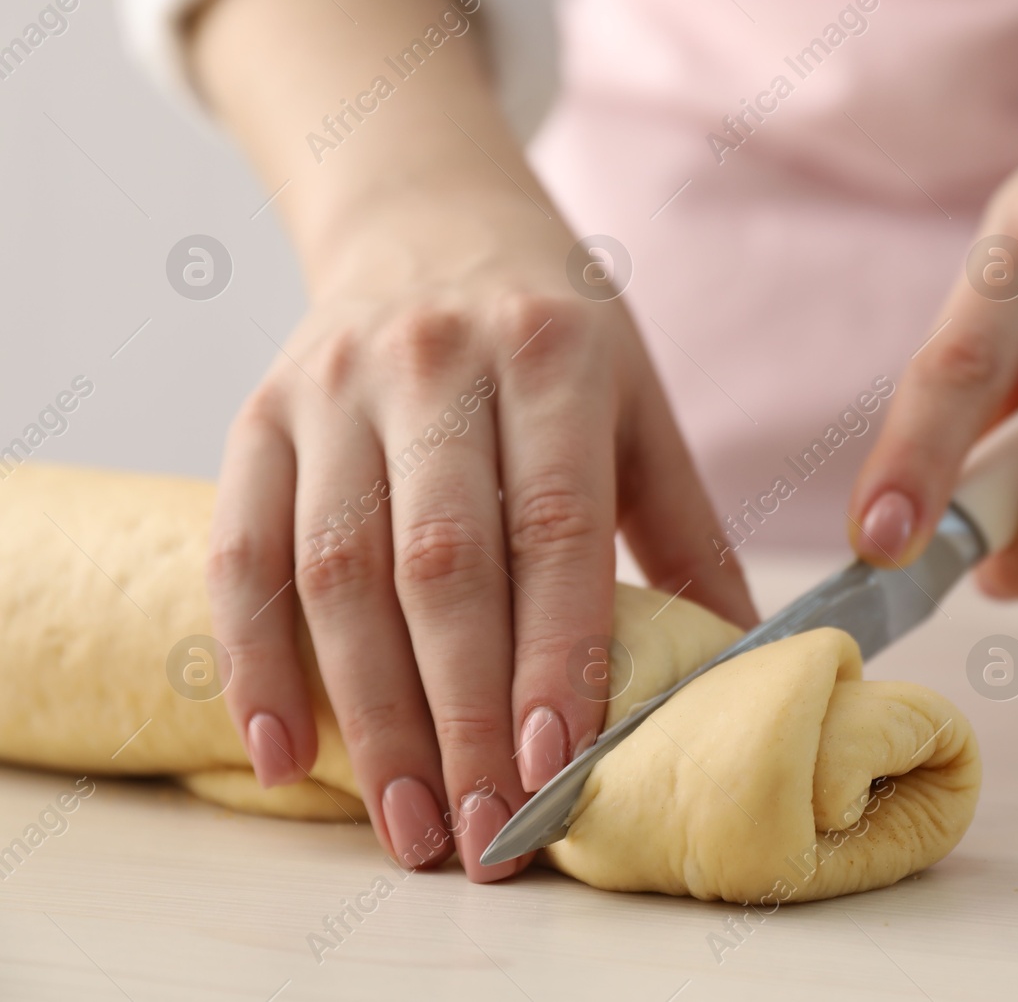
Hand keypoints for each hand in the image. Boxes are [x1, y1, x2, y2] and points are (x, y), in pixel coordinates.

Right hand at [205, 187, 757, 879]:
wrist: (427, 221)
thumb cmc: (554, 329)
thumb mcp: (638, 403)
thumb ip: (684, 530)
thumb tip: (742, 661)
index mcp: (552, 354)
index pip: (555, 525)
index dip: (555, 651)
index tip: (555, 765)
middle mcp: (435, 364)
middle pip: (441, 564)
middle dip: (464, 713)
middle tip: (482, 833)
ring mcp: (335, 389)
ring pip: (337, 570)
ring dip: (369, 711)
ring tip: (407, 820)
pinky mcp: (260, 416)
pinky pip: (240, 549)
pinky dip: (255, 660)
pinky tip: (286, 752)